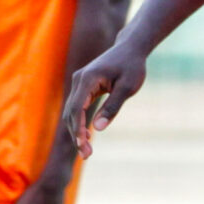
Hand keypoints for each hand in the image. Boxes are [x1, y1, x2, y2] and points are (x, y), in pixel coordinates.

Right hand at [63, 42, 148, 157]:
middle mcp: (79, 80)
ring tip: (86, 151)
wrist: (130, 48)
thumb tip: (98, 128)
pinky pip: (77, 108)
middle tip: (87, 154)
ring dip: (76, 131)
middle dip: (76, 134)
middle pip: (71, 112)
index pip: (77, 108)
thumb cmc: (132, 66)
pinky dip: (79, 123)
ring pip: (71, 112)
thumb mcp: (128, 87)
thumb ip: (113, 107)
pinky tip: (86, 137)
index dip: (78, 129)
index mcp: (88, 79)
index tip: (83, 146)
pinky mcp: (83, 87)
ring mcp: (79, 83)